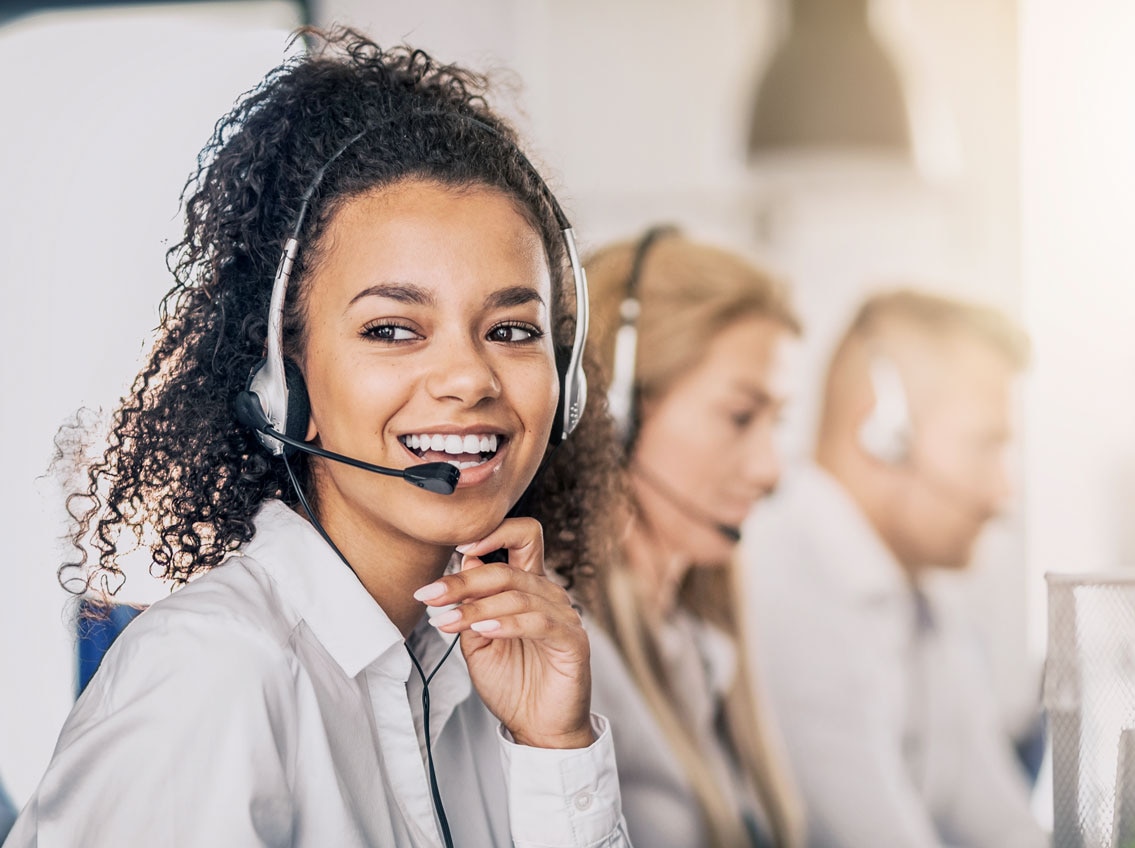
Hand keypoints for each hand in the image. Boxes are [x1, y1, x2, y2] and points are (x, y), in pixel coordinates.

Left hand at [412, 518, 594, 749]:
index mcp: (528, 587)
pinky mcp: (572, 641)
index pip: (522, 537)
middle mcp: (549, 595)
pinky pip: (540, 622)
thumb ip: (472, 606)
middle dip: (464, 581)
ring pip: (518, 596)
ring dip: (477, 608)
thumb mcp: (479, 641)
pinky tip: (485, 630)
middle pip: (507, 570)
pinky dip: (508, 623)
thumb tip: (465, 563)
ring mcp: (564, 616)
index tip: (455, 547)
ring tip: (448, 622)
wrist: (537, 729)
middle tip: (431, 595)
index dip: (493, 532)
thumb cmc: (512, 683)